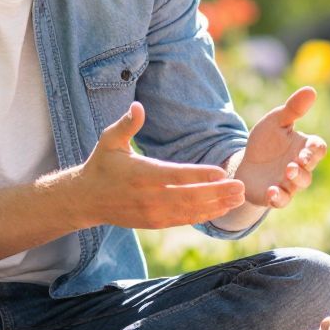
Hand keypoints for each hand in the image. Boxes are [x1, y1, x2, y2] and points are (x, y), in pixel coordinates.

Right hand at [56, 102, 248, 229]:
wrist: (87, 199)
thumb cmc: (102, 165)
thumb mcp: (109, 141)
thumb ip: (126, 125)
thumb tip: (138, 106)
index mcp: (141, 174)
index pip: (175, 175)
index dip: (199, 174)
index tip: (221, 172)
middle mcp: (149, 196)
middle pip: (189, 196)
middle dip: (218, 193)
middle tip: (242, 187)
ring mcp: (153, 212)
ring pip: (190, 211)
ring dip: (216, 205)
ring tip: (239, 198)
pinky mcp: (155, 222)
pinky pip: (183, 220)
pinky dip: (204, 215)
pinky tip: (221, 209)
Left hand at [231, 86, 327, 209]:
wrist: (245, 163)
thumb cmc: (265, 142)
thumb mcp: (275, 121)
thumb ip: (292, 109)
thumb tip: (311, 90)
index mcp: (303, 147)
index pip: (319, 148)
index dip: (315, 149)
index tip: (307, 148)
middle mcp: (300, 166)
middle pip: (310, 168)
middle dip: (305, 165)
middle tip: (295, 161)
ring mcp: (288, 183)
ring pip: (300, 184)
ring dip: (295, 179)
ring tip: (287, 172)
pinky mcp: (274, 195)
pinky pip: (282, 200)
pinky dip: (279, 198)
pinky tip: (271, 192)